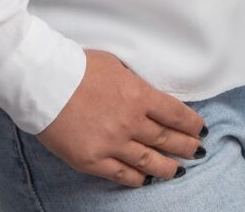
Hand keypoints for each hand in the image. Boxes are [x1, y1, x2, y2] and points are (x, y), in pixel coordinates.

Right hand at [35, 49, 206, 187]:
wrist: (44, 81)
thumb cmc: (77, 65)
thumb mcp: (115, 64)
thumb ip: (134, 82)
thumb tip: (147, 94)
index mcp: (138, 94)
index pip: (174, 113)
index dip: (191, 123)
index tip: (200, 128)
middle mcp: (130, 122)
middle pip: (166, 138)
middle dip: (185, 145)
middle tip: (197, 149)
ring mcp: (112, 144)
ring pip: (148, 161)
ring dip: (167, 167)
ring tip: (179, 170)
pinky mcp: (92, 160)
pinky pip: (121, 174)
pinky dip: (137, 179)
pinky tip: (146, 180)